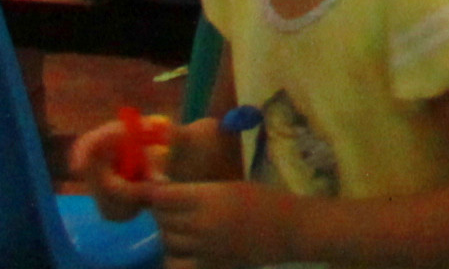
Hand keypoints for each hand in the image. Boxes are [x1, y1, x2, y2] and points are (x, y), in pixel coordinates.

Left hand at [109, 181, 301, 266]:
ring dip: (169, 231)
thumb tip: (171, 192)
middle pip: (163, 218)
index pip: (163, 196)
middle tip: (172, 204)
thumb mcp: (231, 187)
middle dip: (162, 210)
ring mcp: (203, 248)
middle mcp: (200, 223)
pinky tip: (185, 249)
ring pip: (167, 240)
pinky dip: (175, 257)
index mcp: (208, 198)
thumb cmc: (266, 200)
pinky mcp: (209, 265)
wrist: (291, 229)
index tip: (159, 188)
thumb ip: (200, 192)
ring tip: (181, 224)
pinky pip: (178, 263)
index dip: (157, 192)